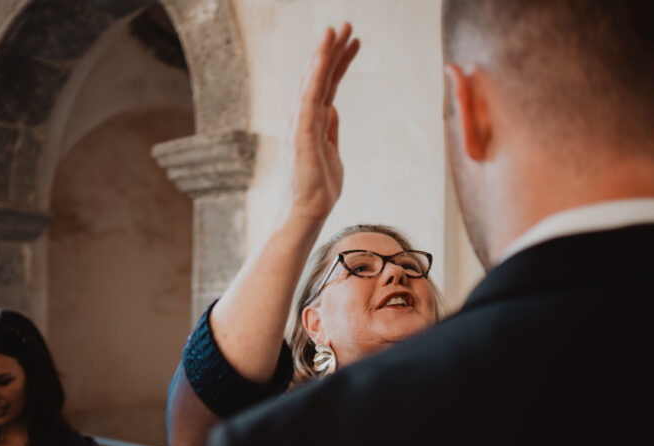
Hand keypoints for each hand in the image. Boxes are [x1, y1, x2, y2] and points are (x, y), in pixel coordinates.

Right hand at [286, 23, 360, 222]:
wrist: (309, 213)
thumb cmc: (319, 189)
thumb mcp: (332, 153)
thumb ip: (330, 130)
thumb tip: (332, 109)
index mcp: (313, 123)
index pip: (327, 86)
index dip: (339, 63)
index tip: (352, 43)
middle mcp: (303, 118)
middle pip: (320, 77)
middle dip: (332, 50)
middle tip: (346, 25)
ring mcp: (300, 124)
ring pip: (312, 81)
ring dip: (324, 54)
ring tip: (336, 29)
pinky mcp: (301, 132)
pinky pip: (309, 97)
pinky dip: (315, 74)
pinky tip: (322, 55)